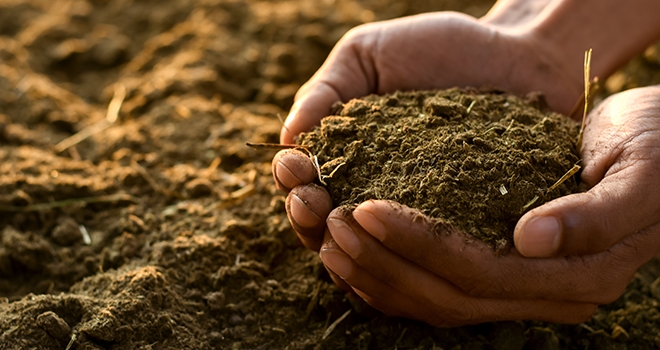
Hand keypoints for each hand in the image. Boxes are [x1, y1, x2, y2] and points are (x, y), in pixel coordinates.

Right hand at [273, 9, 585, 250]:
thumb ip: (325, 90)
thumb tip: (285, 138)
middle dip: (307, 215)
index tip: (296, 169)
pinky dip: (395, 266)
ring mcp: (410, 218)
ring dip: (342, 247)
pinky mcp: (452, 236)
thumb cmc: (440, 50)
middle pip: (324, 222)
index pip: (304, 178)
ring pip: (363, 251)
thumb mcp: (369, 55)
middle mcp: (370, 192)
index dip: (292, 178)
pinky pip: (417, 261)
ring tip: (339, 229)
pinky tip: (386, 259)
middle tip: (312, 203)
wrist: (519, 57)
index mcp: (344, 155)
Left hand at [318, 85, 659, 325]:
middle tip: (332, 223)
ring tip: (328, 235)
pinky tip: (357, 246)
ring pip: (435, 300)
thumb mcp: (641, 173)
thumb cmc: (656, 150)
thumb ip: (594, 215)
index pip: (479, 273)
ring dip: (377, 273)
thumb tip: (529, 241)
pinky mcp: (502, 271)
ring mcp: (521, 288)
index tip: (367, 207)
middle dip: (383, 263)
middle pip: (447, 296)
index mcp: (577, 277)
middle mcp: (544, 294)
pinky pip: (437, 286)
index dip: (418, 244)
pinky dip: (393, 271)